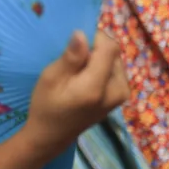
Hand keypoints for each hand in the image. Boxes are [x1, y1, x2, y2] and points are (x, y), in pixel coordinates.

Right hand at [22, 31, 128, 156]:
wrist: (52, 135)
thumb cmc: (46, 105)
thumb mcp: (50, 78)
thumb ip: (71, 57)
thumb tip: (82, 33)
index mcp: (96, 87)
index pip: (109, 47)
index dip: (94, 37)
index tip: (75, 42)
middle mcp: (116, 90)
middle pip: (113, 52)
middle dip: (95, 48)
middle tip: (73, 60)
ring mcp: (121, 94)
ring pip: (115, 58)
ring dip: (98, 56)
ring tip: (78, 70)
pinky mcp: (121, 96)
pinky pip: (115, 69)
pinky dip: (102, 66)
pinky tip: (86, 77)